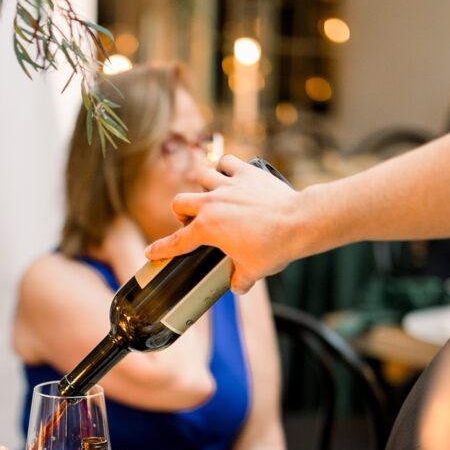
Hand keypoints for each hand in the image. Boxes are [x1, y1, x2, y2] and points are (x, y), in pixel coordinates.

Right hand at [144, 156, 304, 293]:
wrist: (299, 222)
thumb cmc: (274, 248)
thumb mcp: (253, 271)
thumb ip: (239, 280)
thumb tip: (236, 287)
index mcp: (207, 230)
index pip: (176, 242)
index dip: (160, 250)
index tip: (150, 253)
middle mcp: (211, 204)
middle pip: (180, 202)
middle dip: (181, 213)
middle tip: (194, 223)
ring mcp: (228, 185)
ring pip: (201, 177)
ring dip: (202, 188)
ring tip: (212, 197)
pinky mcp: (246, 173)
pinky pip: (226, 162)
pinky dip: (224, 168)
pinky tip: (229, 176)